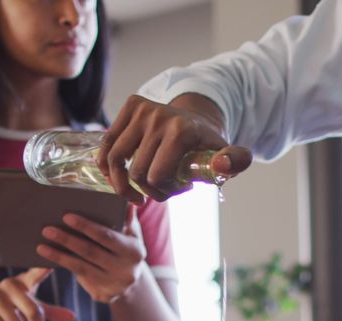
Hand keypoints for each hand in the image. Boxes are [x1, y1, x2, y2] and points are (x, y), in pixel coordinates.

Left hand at [36, 207, 146, 303]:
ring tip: (41, 246)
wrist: (133, 283)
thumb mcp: (133, 235)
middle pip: (90, 252)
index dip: (86, 227)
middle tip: (47, 230)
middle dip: (67, 240)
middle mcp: (126, 271)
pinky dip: (64, 269)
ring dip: (59, 257)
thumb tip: (126, 199)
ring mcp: (115, 286)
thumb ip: (127, 218)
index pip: (106, 237)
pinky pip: (80, 280)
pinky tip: (48, 261)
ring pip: (81, 268)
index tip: (66, 217)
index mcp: (134, 252)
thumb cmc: (127, 250)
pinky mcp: (103, 296)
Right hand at [98, 94, 251, 202]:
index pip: (157, 177)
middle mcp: (159, 116)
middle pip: (138, 173)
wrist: (197, 118)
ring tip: (133, 194)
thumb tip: (220, 165)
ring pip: (115, 160)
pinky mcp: (131, 106)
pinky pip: (107, 145)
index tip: (177, 191)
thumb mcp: (230, 155)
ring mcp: (143, 109)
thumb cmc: (208, 145)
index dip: (164, 192)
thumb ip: (235, 161)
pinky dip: (106, 166)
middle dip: (148, 191)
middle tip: (160, 192)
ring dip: (122, 184)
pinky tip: (116, 178)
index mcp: (182, 130)